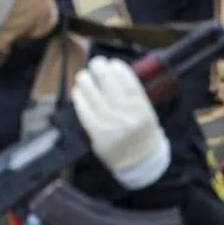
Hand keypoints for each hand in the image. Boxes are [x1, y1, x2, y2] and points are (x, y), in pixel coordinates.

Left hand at [72, 56, 170, 189]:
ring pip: (92, 94)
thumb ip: (133, 96)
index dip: (118, 68)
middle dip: (100, 69)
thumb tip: (113, 73)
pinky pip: (84, 110)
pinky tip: (77, 91)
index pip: (128, 81)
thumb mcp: (146, 113)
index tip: (112, 62)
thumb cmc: (143, 133)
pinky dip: (79, 98)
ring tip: (83, 76)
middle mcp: (125, 113)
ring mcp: (109, 122)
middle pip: (108, 83)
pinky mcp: (95, 131)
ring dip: (85, 80)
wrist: (140, 162)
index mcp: (141, 108)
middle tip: (95, 63)